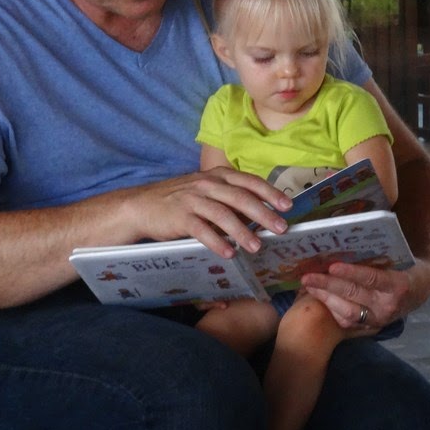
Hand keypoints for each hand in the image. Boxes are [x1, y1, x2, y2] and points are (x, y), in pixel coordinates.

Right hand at [121, 167, 291, 257]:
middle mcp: (207, 184)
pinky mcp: (179, 217)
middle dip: (263, 213)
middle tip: (281, 228)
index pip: (249, 181)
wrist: (141, 205)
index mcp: (217, 176)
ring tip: (257, 246)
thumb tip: (259, 213)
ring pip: (223, 214)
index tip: (287, 205)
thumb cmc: (179, 200)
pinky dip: (216, 242)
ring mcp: (192, 199)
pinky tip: (229, 253)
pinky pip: (201, 230)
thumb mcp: (206, 191)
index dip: (270, 193)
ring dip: (242, 231)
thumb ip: (230, 197)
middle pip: (240, 197)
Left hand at [299, 260, 421, 331]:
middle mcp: (388, 306)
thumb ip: (380, 250)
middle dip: (328, 285)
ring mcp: (379, 319)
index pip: (372, 278)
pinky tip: (318, 296)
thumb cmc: (406, 266)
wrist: (419, 291)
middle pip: (354, 294)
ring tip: (308, 284)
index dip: (352, 273)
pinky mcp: (370, 327)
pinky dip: (331, 309)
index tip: (332, 266)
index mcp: (399, 285)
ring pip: (347, 311)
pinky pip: (347, 321)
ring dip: (325, 297)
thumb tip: (351, 231)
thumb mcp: (400, 256)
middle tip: (308, 276)